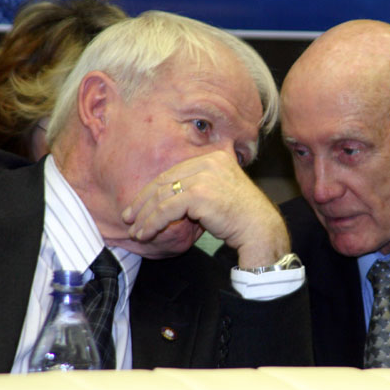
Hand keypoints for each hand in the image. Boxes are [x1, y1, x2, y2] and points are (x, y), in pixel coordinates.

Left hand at [121, 150, 289, 265]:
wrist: (259, 228)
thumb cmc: (241, 216)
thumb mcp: (220, 191)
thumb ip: (199, 185)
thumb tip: (169, 197)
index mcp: (213, 156)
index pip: (174, 171)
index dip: (153, 189)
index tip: (140, 204)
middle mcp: (208, 161)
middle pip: (165, 180)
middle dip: (144, 202)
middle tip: (130, 217)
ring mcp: (204, 176)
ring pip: (162, 196)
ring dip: (146, 216)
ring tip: (136, 231)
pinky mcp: (199, 194)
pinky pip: (166, 209)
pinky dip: (153, 222)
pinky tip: (147, 233)